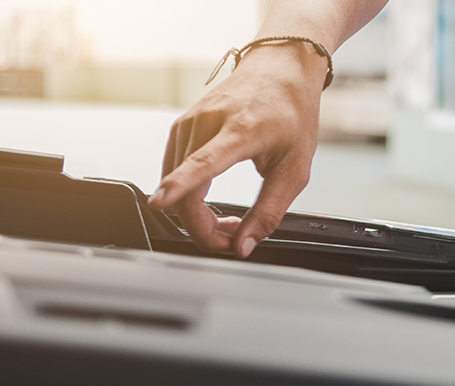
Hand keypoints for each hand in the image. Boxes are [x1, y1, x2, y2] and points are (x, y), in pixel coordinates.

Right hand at [147, 43, 326, 256]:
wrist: (280, 69)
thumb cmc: (292, 113)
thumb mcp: (295, 169)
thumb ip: (269, 212)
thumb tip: (243, 246)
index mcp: (241, 130)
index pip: (203, 163)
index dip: (179, 187)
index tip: (159, 201)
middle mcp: (208, 122)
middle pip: (185, 187)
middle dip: (202, 227)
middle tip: (232, 239)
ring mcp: (189, 122)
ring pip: (174, 184)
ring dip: (196, 214)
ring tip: (231, 221)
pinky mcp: (181, 127)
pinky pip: (174, 171)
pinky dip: (188, 195)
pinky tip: (211, 200)